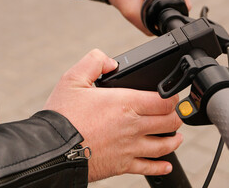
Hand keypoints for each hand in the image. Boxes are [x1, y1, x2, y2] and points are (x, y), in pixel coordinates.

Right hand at [44, 49, 182, 181]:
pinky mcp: (122, 166)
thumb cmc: (62, 115)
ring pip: (163, 146)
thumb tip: (111, 62)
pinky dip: (160, 166)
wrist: (52, 149)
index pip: (163, 101)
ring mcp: (129, 148)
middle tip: (174, 114)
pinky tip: (166, 164)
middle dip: (175, 117)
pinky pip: (148, 167)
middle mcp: (132, 126)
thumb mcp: (73, 78)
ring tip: (176, 137)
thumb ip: (94, 62)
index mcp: (125, 103)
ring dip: (174, 140)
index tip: (170, 95)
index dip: (172, 97)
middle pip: (169, 123)